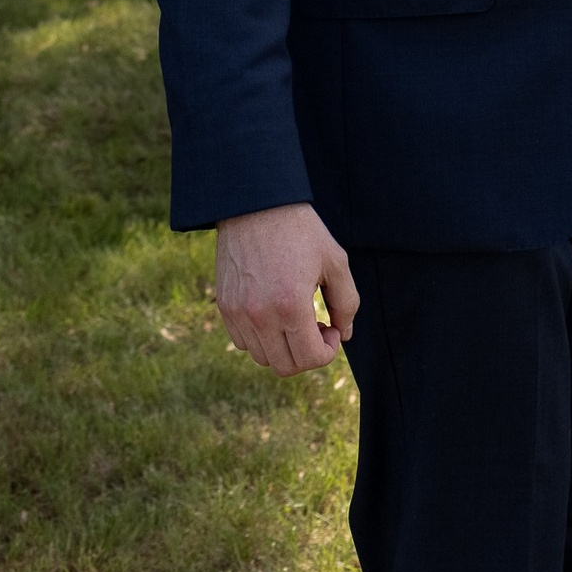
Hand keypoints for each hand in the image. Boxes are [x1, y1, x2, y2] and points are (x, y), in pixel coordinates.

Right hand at [214, 202, 358, 372]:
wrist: (255, 205)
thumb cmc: (301, 231)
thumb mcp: (336, 261)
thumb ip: (347, 303)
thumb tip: (344, 335)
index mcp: (290, 305)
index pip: (310, 358)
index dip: (328, 351)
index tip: (331, 328)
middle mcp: (260, 315)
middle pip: (285, 366)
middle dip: (307, 354)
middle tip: (316, 326)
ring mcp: (238, 313)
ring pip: (263, 358)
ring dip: (284, 348)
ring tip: (295, 319)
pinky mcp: (225, 306)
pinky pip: (243, 342)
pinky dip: (262, 338)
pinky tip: (274, 313)